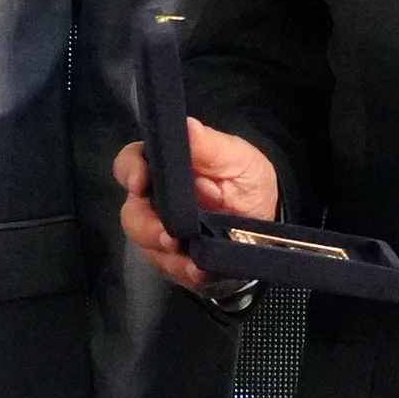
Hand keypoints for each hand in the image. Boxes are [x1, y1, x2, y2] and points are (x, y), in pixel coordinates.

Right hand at [110, 121, 280, 299]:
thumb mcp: (238, 159)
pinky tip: (200, 270)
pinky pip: (169, 269)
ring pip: (146, 245)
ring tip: (190, 258)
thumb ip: (211, 146)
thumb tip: (187, 126)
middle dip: (146, 226)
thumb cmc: (248, 182)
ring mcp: (161, 232)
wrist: (269, 224)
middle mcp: (154, 201)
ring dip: (166, 253)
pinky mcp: (173, 260)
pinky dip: (184, 272)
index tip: (140, 182)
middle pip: (131, 213)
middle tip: (169, 236)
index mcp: (164, 168)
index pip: (130, 163)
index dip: (129, 171)